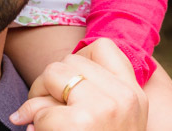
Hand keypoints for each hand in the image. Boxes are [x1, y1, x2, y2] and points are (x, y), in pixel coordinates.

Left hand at [11, 39, 147, 130]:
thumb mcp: (109, 122)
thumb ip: (89, 96)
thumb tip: (44, 87)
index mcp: (135, 95)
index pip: (103, 48)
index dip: (78, 62)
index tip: (71, 88)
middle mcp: (124, 97)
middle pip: (68, 60)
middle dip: (48, 83)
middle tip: (48, 112)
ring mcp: (105, 107)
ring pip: (52, 74)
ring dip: (38, 100)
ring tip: (45, 125)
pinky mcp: (83, 122)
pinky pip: (42, 110)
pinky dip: (36, 124)